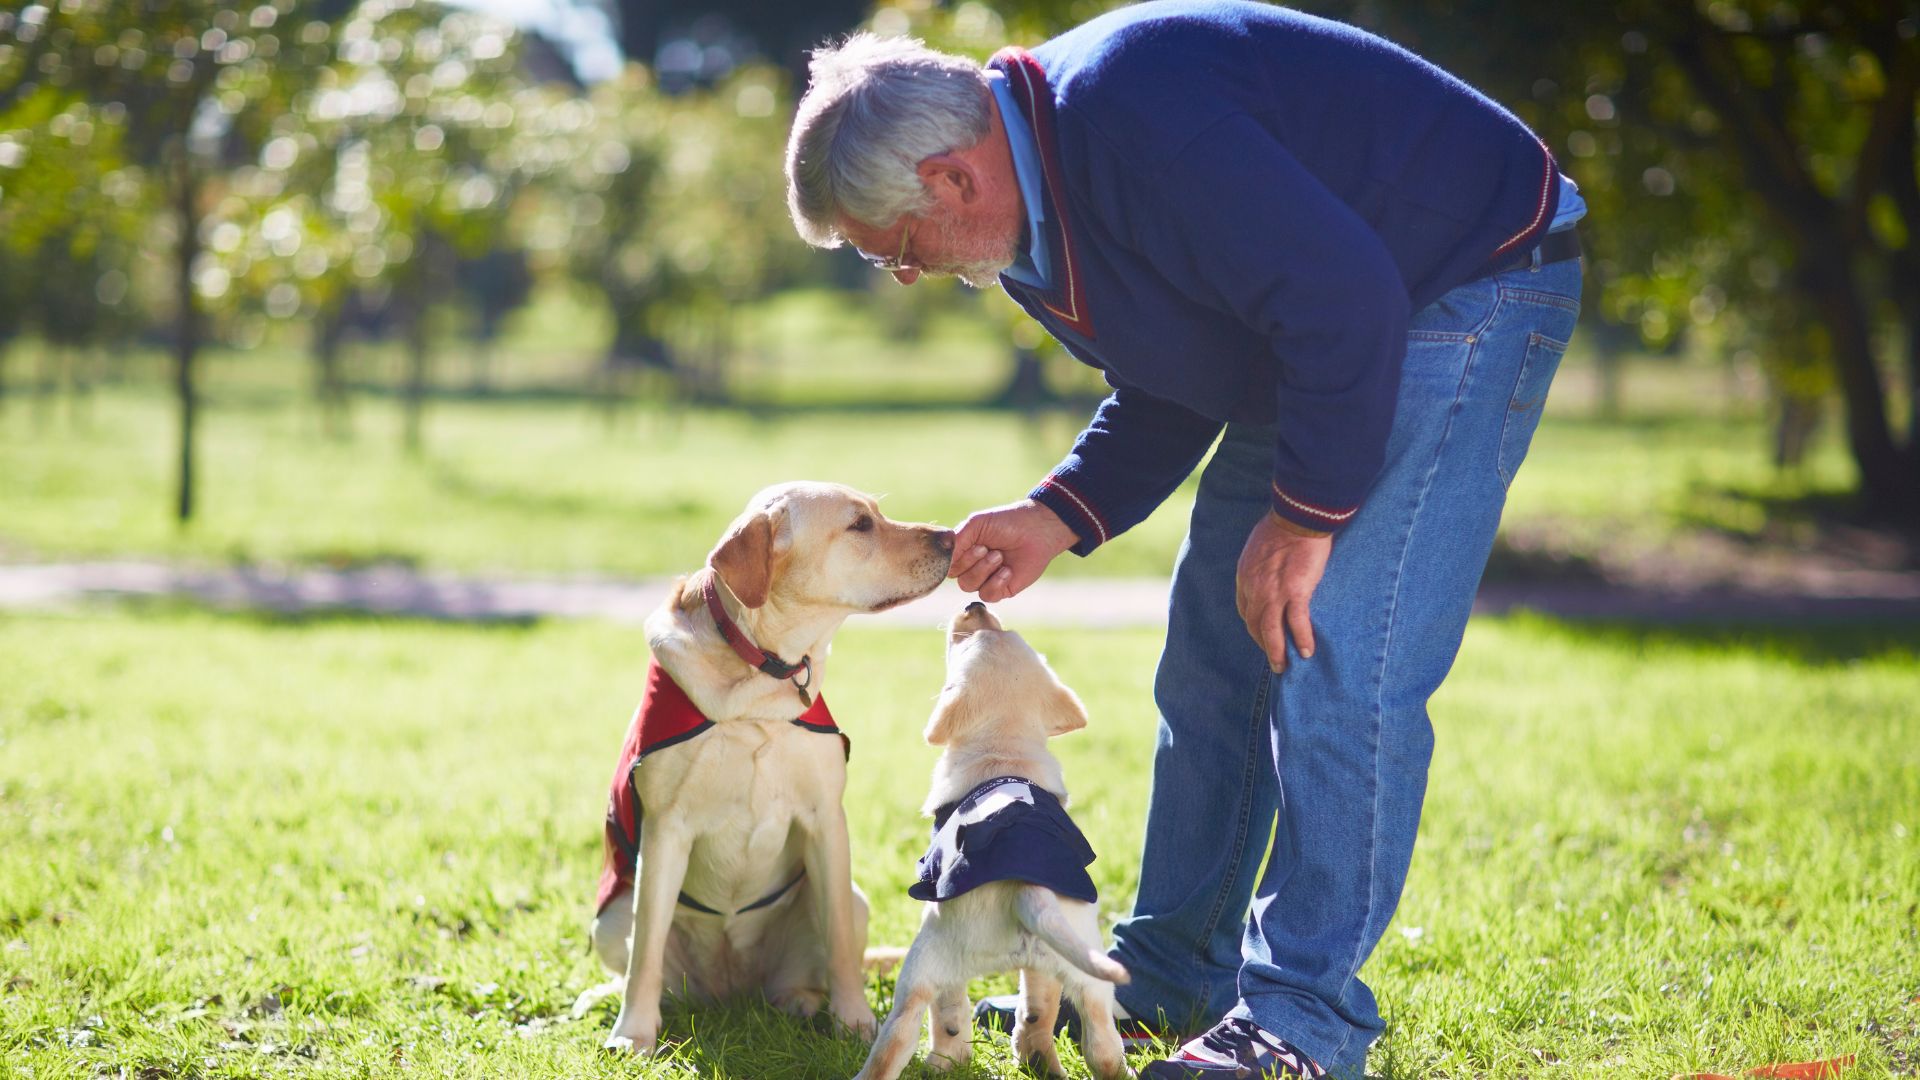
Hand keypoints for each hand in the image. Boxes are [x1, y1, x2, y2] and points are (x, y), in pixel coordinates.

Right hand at [949, 499, 1078, 602]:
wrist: (1036, 531)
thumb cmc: (1007, 522)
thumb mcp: (976, 524)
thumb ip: (957, 539)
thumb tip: (944, 558)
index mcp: (964, 550)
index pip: (947, 564)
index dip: (955, 559)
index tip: (971, 545)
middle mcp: (972, 566)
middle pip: (957, 577)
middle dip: (972, 562)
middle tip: (987, 548)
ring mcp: (986, 579)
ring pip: (969, 587)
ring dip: (984, 570)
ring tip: (999, 556)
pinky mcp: (1001, 589)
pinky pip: (987, 595)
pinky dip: (996, 582)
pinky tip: (1008, 570)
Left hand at [1235, 511, 1332, 672]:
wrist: (1297, 516)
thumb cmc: (1282, 527)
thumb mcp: (1258, 548)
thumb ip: (1260, 565)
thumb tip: (1268, 573)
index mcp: (1245, 577)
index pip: (1245, 610)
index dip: (1254, 626)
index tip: (1262, 634)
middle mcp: (1254, 588)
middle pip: (1255, 625)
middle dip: (1263, 644)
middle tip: (1273, 659)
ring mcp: (1274, 592)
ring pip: (1271, 631)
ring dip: (1277, 652)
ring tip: (1283, 667)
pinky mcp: (1296, 592)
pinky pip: (1297, 623)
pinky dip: (1301, 639)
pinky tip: (1307, 651)